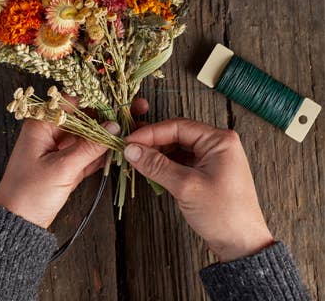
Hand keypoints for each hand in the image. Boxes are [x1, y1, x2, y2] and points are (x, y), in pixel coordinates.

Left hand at [0, 97, 147, 228]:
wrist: (17, 221)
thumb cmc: (30, 192)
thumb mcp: (62, 168)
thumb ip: (89, 147)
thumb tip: (114, 127)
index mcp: (41, 125)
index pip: (70, 103)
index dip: (95, 100)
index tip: (119, 100)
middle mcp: (49, 133)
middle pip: (82, 119)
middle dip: (106, 118)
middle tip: (133, 114)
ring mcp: (59, 150)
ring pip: (87, 137)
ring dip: (107, 136)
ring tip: (132, 131)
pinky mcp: (66, 166)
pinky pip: (87, 154)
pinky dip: (101, 154)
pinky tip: (120, 150)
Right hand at [123, 119, 273, 261]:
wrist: (241, 244)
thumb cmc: (222, 213)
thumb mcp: (186, 186)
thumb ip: (156, 165)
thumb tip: (130, 150)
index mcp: (220, 141)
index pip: (177, 127)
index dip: (150, 133)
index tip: (128, 141)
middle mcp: (218, 145)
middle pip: (177, 135)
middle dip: (152, 142)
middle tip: (129, 149)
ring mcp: (213, 159)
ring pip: (177, 148)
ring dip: (157, 154)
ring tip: (136, 159)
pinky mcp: (207, 172)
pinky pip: (181, 161)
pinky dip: (165, 165)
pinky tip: (150, 169)